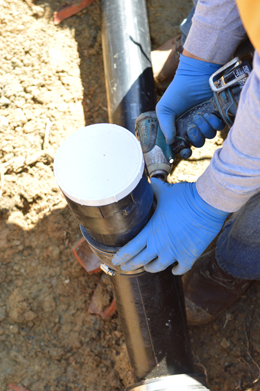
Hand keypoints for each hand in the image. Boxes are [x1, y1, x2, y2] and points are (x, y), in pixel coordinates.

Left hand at [112, 179, 227, 274]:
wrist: (206, 205)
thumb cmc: (184, 197)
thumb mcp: (164, 192)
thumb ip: (154, 190)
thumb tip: (149, 182)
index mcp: (150, 232)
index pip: (130, 249)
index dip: (121, 256)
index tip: (116, 261)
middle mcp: (160, 246)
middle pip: (140, 261)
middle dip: (131, 265)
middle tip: (126, 267)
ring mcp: (175, 253)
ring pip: (158, 267)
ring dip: (151, 268)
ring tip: (148, 267)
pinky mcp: (189, 256)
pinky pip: (180, 269)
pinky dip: (176, 270)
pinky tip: (174, 270)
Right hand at [156, 54, 223, 156]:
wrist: (194, 76)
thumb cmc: (177, 92)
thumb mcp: (164, 109)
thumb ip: (165, 126)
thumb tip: (170, 142)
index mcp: (179, 128)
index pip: (183, 147)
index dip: (184, 152)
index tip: (186, 150)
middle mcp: (193, 127)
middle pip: (197, 143)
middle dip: (195, 137)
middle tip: (191, 125)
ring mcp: (206, 122)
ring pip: (208, 136)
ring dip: (204, 128)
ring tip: (199, 115)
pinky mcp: (217, 115)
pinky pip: (218, 127)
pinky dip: (213, 122)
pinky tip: (209, 113)